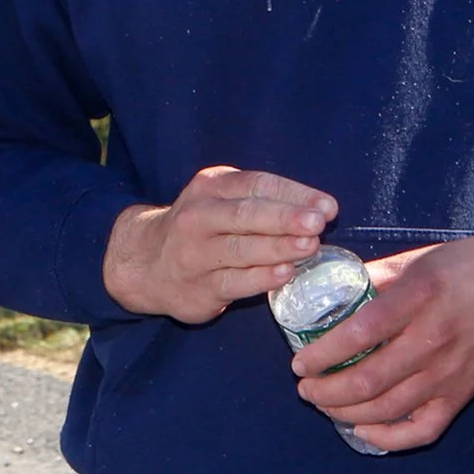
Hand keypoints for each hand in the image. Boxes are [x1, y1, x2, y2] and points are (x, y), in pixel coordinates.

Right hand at [104, 167, 337, 323]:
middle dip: (284, 218)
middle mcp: (199, 216)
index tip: (328, 207)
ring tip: (309, 247)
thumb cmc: (202, 228)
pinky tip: (285, 273)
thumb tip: (321, 210)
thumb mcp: (222, 200)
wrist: (145, 263)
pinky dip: (261, 278)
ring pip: (240, 249)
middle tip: (317, 223)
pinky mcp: (199, 288)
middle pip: (245, 214)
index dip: (294, 194)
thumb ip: (264, 201)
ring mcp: (196, 254)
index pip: (257, 185)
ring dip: (277, 248)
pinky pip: (234, 282)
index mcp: (212, 187)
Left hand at [290, 226, 473, 452]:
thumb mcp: (424, 257)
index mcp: (421, 296)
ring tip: (324, 403)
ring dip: (345, 413)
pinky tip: (364, 430)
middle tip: (304, 385)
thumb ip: (380, 276)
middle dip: (324, 390)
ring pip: (387, 409)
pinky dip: (389, 438)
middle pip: (367, 381)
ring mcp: (450, 372)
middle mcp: (434, 339)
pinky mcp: (464, 393)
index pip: (360, 333)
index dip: (322, 352)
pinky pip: (422, 429)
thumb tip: (336, 288)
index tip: (299, 359)